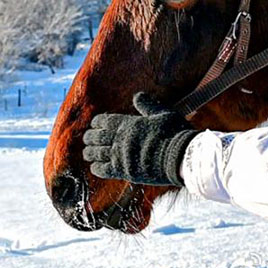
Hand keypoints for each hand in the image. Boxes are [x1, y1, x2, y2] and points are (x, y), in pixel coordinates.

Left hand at [82, 92, 199, 185]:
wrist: (181, 157)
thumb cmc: (175, 133)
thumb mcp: (163, 114)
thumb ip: (148, 105)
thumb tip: (137, 95)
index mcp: (129, 123)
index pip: (104, 121)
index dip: (97, 122)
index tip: (95, 124)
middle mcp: (121, 139)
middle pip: (96, 137)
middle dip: (89, 137)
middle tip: (87, 139)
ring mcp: (121, 156)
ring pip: (96, 154)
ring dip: (90, 153)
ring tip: (88, 153)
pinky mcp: (125, 171)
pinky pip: (103, 170)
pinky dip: (96, 168)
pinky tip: (95, 167)